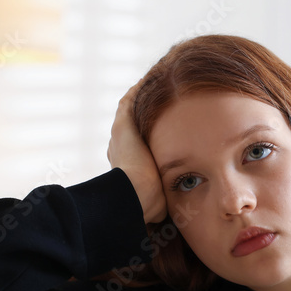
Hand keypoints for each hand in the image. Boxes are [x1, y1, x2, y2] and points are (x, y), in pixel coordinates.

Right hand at [107, 78, 167, 223]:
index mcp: (127, 164)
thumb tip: (167, 214)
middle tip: (168, 100)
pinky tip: (155, 77)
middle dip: (150, 113)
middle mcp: (120, 147)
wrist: (134, 198)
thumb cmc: (148, 206)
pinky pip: (130, 100)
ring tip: (162, 83)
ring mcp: (119, 135)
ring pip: (132, 110)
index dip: (154, 133)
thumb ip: (163, 199)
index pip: (140, 144)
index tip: (171, 125)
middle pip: (135, 124)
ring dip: (145, 97)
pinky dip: (140, 89)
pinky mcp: (123, 125)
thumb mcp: (159, 201)